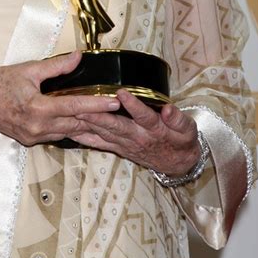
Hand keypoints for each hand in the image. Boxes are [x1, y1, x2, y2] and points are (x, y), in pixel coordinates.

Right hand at [0, 51, 119, 145]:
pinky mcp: (31, 140)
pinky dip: (70, 128)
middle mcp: (38, 127)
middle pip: (76, 123)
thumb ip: (56, 66)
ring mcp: (34, 137)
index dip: (97, 104)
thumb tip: (78, 57)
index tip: (115, 102)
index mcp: (38, 109)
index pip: (75, 107)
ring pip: (68, 132)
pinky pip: (57, 135)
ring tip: (106, 118)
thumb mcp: (28, 69)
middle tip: (117, 111)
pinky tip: (82, 123)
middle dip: (98, 118)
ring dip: (86, 125)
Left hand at [74, 89, 199, 175]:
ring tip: (73, 112)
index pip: (143, 116)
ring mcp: (125, 144)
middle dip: (98, 116)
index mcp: (154, 130)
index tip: (122, 93)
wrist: (177, 164)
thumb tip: (169, 109)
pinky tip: (70, 131)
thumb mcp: (187, 129)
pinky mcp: (118, 148)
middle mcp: (137, 138)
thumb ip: (178, 119)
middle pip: (116, 126)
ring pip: (104, 133)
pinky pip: (98, 143)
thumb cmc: (181, 140)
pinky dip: (84, 137)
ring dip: (88, 123)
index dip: (133, 105)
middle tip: (82, 105)